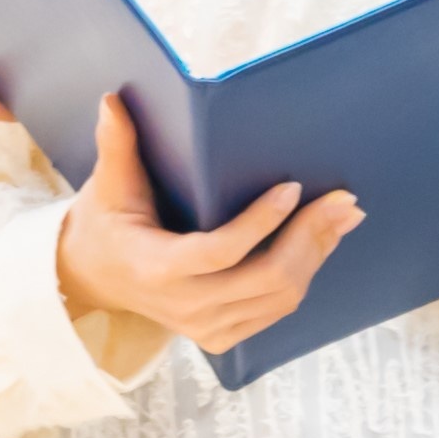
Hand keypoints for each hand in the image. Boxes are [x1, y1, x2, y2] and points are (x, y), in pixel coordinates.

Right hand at [27, 89, 361, 357]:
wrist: (95, 279)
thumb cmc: (107, 223)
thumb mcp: (108, 185)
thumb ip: (116, 144)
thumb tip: (111, 100)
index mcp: (156, 268)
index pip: (219, 252)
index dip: (261, 223)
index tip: (292, 187)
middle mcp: (184, 307)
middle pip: (266, 279)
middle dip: (310, 237)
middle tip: (342, 200)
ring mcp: (205, 328)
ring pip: (280, 297)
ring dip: (316, 254)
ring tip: (340, 216)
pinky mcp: (222, 337)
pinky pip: (276, 310)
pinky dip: (304, 275)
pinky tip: (320, 243)